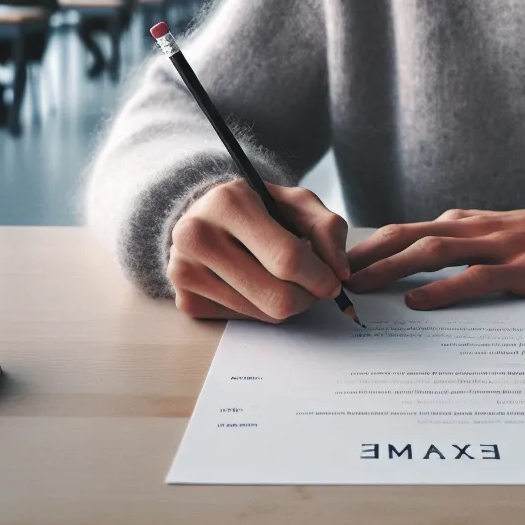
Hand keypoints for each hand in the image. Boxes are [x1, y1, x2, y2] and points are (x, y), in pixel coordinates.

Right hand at [169, 179, 349, 322]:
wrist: (204, 216)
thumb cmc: (257, 208)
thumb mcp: (296, 202)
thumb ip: (327, 228)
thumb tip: (339, 271)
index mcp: (228, 203)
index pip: (286, 258)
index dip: (320, 277)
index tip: (333, 281)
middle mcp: (197, 236)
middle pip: (277, 297)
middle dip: (308, 297)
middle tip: (314, 287)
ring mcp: (185, 271)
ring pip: (263, 314)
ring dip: (287, 304)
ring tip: (283, 280)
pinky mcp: (185, 299)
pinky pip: (243, 321)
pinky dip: (260, 309)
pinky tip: (255, 284)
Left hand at [347, 204, 524, 309]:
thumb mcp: (503, 227)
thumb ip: (467, 233)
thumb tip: (427, 242)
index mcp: (469, 221)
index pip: (409, 231)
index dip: (371, 247)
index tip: (339, 265)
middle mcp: (477, 229)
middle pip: (409, 236)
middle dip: (367, 255)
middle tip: (332, 275)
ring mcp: (500, 247)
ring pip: (433, 253)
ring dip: (392, 269)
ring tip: (361, 286)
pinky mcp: (524, 268)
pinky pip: (476, 278)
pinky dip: (443, 289)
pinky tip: (418, 302)